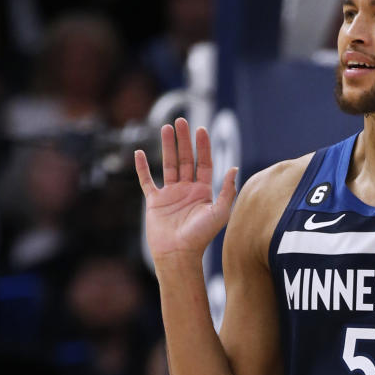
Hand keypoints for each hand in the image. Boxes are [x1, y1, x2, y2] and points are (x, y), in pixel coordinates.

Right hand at [135, 117, 237, 262]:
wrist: (178, 253)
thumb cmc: (201, 236)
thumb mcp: (220, 212)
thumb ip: (227, 190)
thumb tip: (234, 168)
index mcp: (204, 191)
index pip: (204, 163)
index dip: (203, 146)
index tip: (201, 129)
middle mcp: (187, 190)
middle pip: (185, 159)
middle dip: (184, 140)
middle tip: (181, 120)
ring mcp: (170, 194)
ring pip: (168, 164)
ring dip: (167, 146)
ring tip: (166, 127)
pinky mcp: (154, 201)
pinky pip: (147, 181)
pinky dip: (142, 167)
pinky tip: (139, 153)